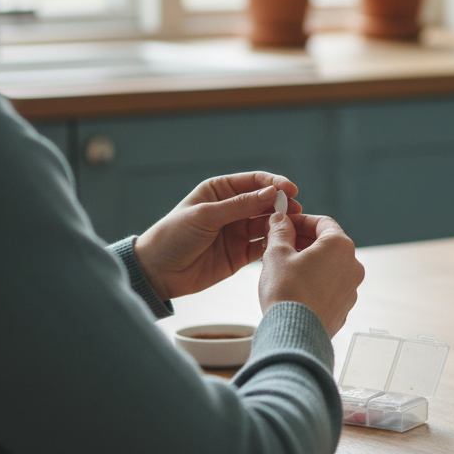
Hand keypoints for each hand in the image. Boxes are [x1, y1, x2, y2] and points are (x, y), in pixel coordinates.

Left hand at [132, 172, 302, 300]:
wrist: (158, 272)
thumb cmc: (173, 236)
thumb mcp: (205, 216)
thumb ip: (239, 205)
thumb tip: (271, 192)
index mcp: (219, 191)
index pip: (253, 182)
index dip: (274, 183)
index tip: (291, 190)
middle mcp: (231, 209)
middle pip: (264, 202)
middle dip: (282, 205)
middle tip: (296, 211)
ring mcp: (237, 232)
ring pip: (267, 224)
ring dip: (281, 224)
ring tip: (295, 227)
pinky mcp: (240, 254)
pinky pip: (263, 246)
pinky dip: (275, 244)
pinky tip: (284, 244)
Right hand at [258, 212, 363, 336]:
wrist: (294, 335)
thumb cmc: (286, 292)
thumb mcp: (276, 254)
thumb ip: (280, 231)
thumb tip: (280, 220)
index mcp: (340, 246)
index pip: (322, 223)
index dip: (301, 220)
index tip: (284, 223)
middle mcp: (352, 266)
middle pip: (328, 244)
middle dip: (303, 241)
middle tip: (280, 244)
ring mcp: (351, 289)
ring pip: (329, 266)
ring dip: (309, 262)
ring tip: (284, 267)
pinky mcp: (344, 307)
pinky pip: (330, 286)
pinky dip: (315, 281)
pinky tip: (295, 287)